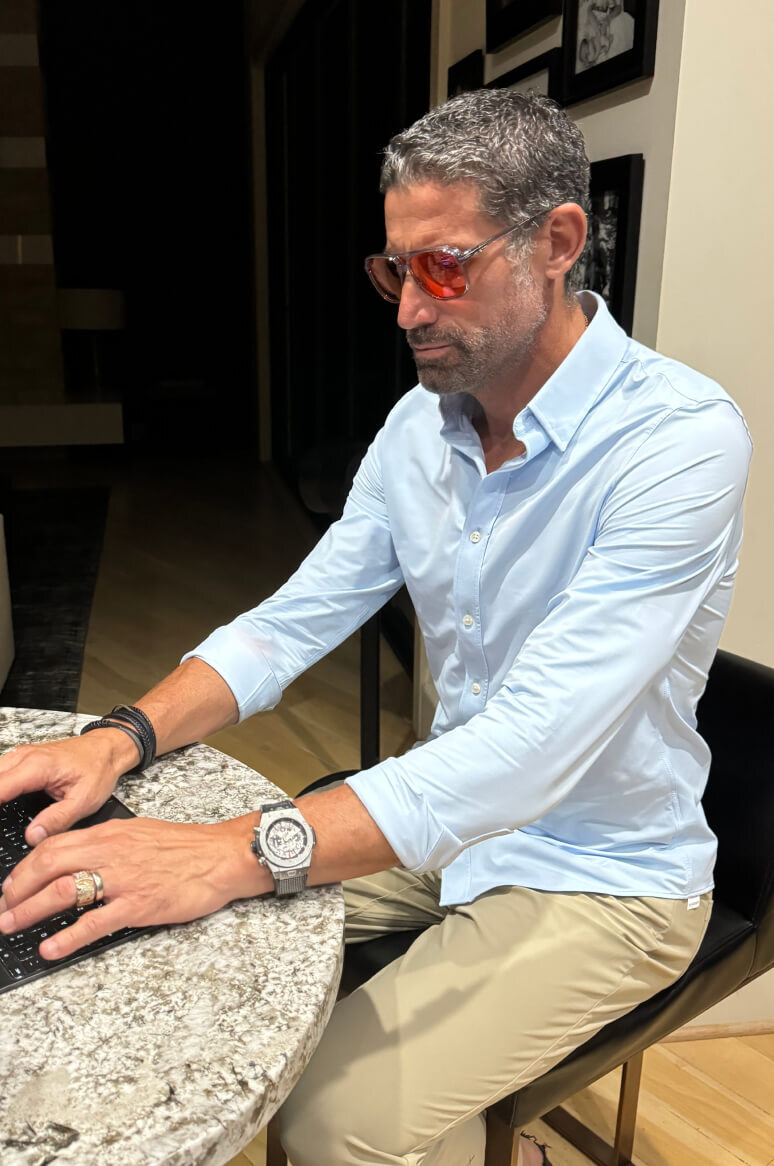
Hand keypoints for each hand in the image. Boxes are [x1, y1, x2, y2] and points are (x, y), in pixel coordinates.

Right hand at [0, 729, 138, 843]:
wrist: (107, 749)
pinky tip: (0, 804)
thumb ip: (57, 819)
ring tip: (0, 819)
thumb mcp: (84, 800)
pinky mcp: (21, 759)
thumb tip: (32, 837)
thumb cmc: (98, 768)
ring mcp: (20, 755)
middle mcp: (24, 757)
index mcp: (37, 767)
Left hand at [0, 813, 267, 959]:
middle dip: (16, 889)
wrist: (221, 856)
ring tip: (11, 925)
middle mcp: (111, 852)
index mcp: (109, 834)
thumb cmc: (184, 848)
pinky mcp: (138, 905)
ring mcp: (123, 879)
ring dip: (30, 910)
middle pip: (48, 865)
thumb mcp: (139, 833)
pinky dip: (67, 938)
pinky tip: (50, 948)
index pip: (53, 845)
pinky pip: (94, 922)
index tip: (10, 885)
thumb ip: (107, 844)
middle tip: (2, 908)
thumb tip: (77, 858)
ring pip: (63, 891)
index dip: (24, 867)